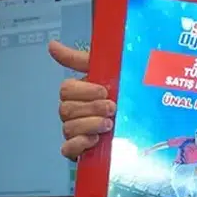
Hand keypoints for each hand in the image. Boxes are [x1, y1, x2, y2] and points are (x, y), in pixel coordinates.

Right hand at [49, 40, 112, 159]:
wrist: (143, 117)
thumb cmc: (121, 92)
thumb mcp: (105, 70)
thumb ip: (77, 59)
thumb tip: (52, 45)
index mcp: (77, 92)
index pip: (66, 90)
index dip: (84, 91)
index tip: (104, 91)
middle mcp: (72, 112)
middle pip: (66, 110)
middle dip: (91, 108)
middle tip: (111, 108)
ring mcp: (75, 131)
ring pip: (68, 128)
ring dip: (90, 125)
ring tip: (109, 124)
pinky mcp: (80, 150)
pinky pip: (67, 149)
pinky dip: (79, 145)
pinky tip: (94, 140)